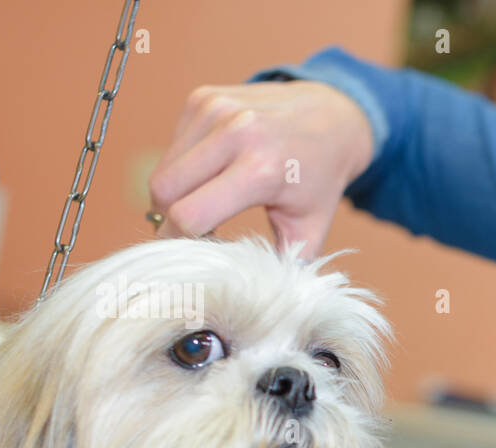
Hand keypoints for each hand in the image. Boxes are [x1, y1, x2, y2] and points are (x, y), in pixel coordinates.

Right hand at [148, 80, 375, 259]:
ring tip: (208, 205)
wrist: (332, 115)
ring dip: (175, 195)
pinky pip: (171, 146)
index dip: (182, 242)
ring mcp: (214, 108)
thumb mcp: (309, 229)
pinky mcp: (202, 97)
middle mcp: (234, 132)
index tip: (195, 254)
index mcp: (261, 168)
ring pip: (163, 169)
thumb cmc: (320, 178)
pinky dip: (183, 168)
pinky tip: (213, 173)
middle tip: (197, 234)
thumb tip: (251, 303)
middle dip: (171, 219)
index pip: (189, 215)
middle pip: (164, 191)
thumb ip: (279, 266)